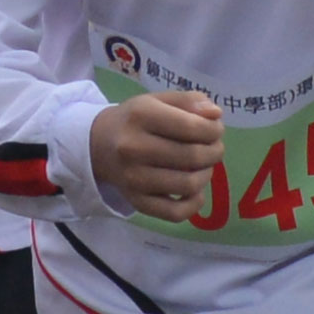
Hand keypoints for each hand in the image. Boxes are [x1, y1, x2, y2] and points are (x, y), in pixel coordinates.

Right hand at [85, 87, 222, 214]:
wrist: (98, 145)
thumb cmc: (135, 120)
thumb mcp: (158, 100)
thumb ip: (189, 101)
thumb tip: (216, 113)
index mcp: (140, 116)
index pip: (191, 127)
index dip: (214, 130)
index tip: (216, 129)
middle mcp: (133, 148)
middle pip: (193, 156)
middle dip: (215, 152)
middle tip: (214, 148)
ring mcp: (134, 178)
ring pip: (188, 185)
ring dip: (206, 174)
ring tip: (203, 165)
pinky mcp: (136, 201)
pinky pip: (175, 213)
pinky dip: (194, 204)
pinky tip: (194, 190)